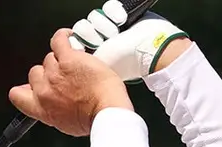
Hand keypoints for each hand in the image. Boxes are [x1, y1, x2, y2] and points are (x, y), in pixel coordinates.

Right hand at [9, 28, 132, 136]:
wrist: (105, 110)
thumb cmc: (93, 120)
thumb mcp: (66, 124)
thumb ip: (52, 112)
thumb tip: (51, 106)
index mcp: (41, 108)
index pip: (17, 95)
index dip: (26, 88)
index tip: (34, 86)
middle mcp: (44, 90)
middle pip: (35, 72)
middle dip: (49, 73)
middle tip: (66, 76)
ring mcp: (55, 72)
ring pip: (50, 58)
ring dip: (61, 59)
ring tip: (75, 62)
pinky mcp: (68, 58)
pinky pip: (58, 40)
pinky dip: (64, 36)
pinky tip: (71, 37)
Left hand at [70, 2, 190, 81]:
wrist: (152, 49)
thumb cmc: (128, 61)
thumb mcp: (100, 64)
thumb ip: (80, 62)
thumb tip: (69, 51)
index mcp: (93, 53)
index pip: (75, 40)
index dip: (78, 40)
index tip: (84, 47)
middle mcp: (100, 38)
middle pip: (82, 27)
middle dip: (92, 34)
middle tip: (104, 41)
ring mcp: (110, 26)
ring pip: (94, 16)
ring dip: (105, 25)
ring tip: (116, 33)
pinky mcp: (119, 14)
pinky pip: (108, 7)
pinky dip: (115, 13)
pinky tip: (122, 22)